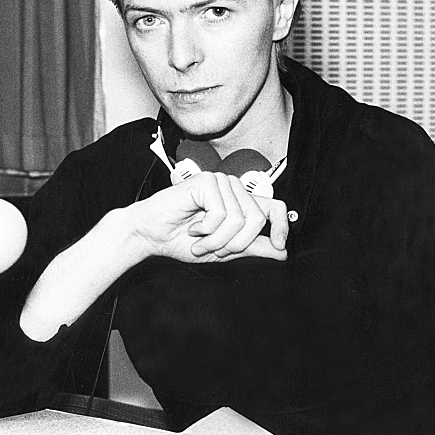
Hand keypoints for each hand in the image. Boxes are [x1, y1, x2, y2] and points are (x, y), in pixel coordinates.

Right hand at [125, 172, 288, 262]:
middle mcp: (234, 190)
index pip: (276, 207)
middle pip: (258, 219)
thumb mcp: (224, 250)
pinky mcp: (207, 182)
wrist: (151, 235)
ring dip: (217, 240)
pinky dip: (206, 229)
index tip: (281, 245)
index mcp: (241, 203)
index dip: (282, 226)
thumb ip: (252, 248)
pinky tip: (192, 226)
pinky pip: (221, 214)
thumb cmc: (181, 239)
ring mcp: (221, 183)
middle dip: (235, 244)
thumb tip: (282, 252)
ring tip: (199, 239)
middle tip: (213, 249)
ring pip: (240, 219)